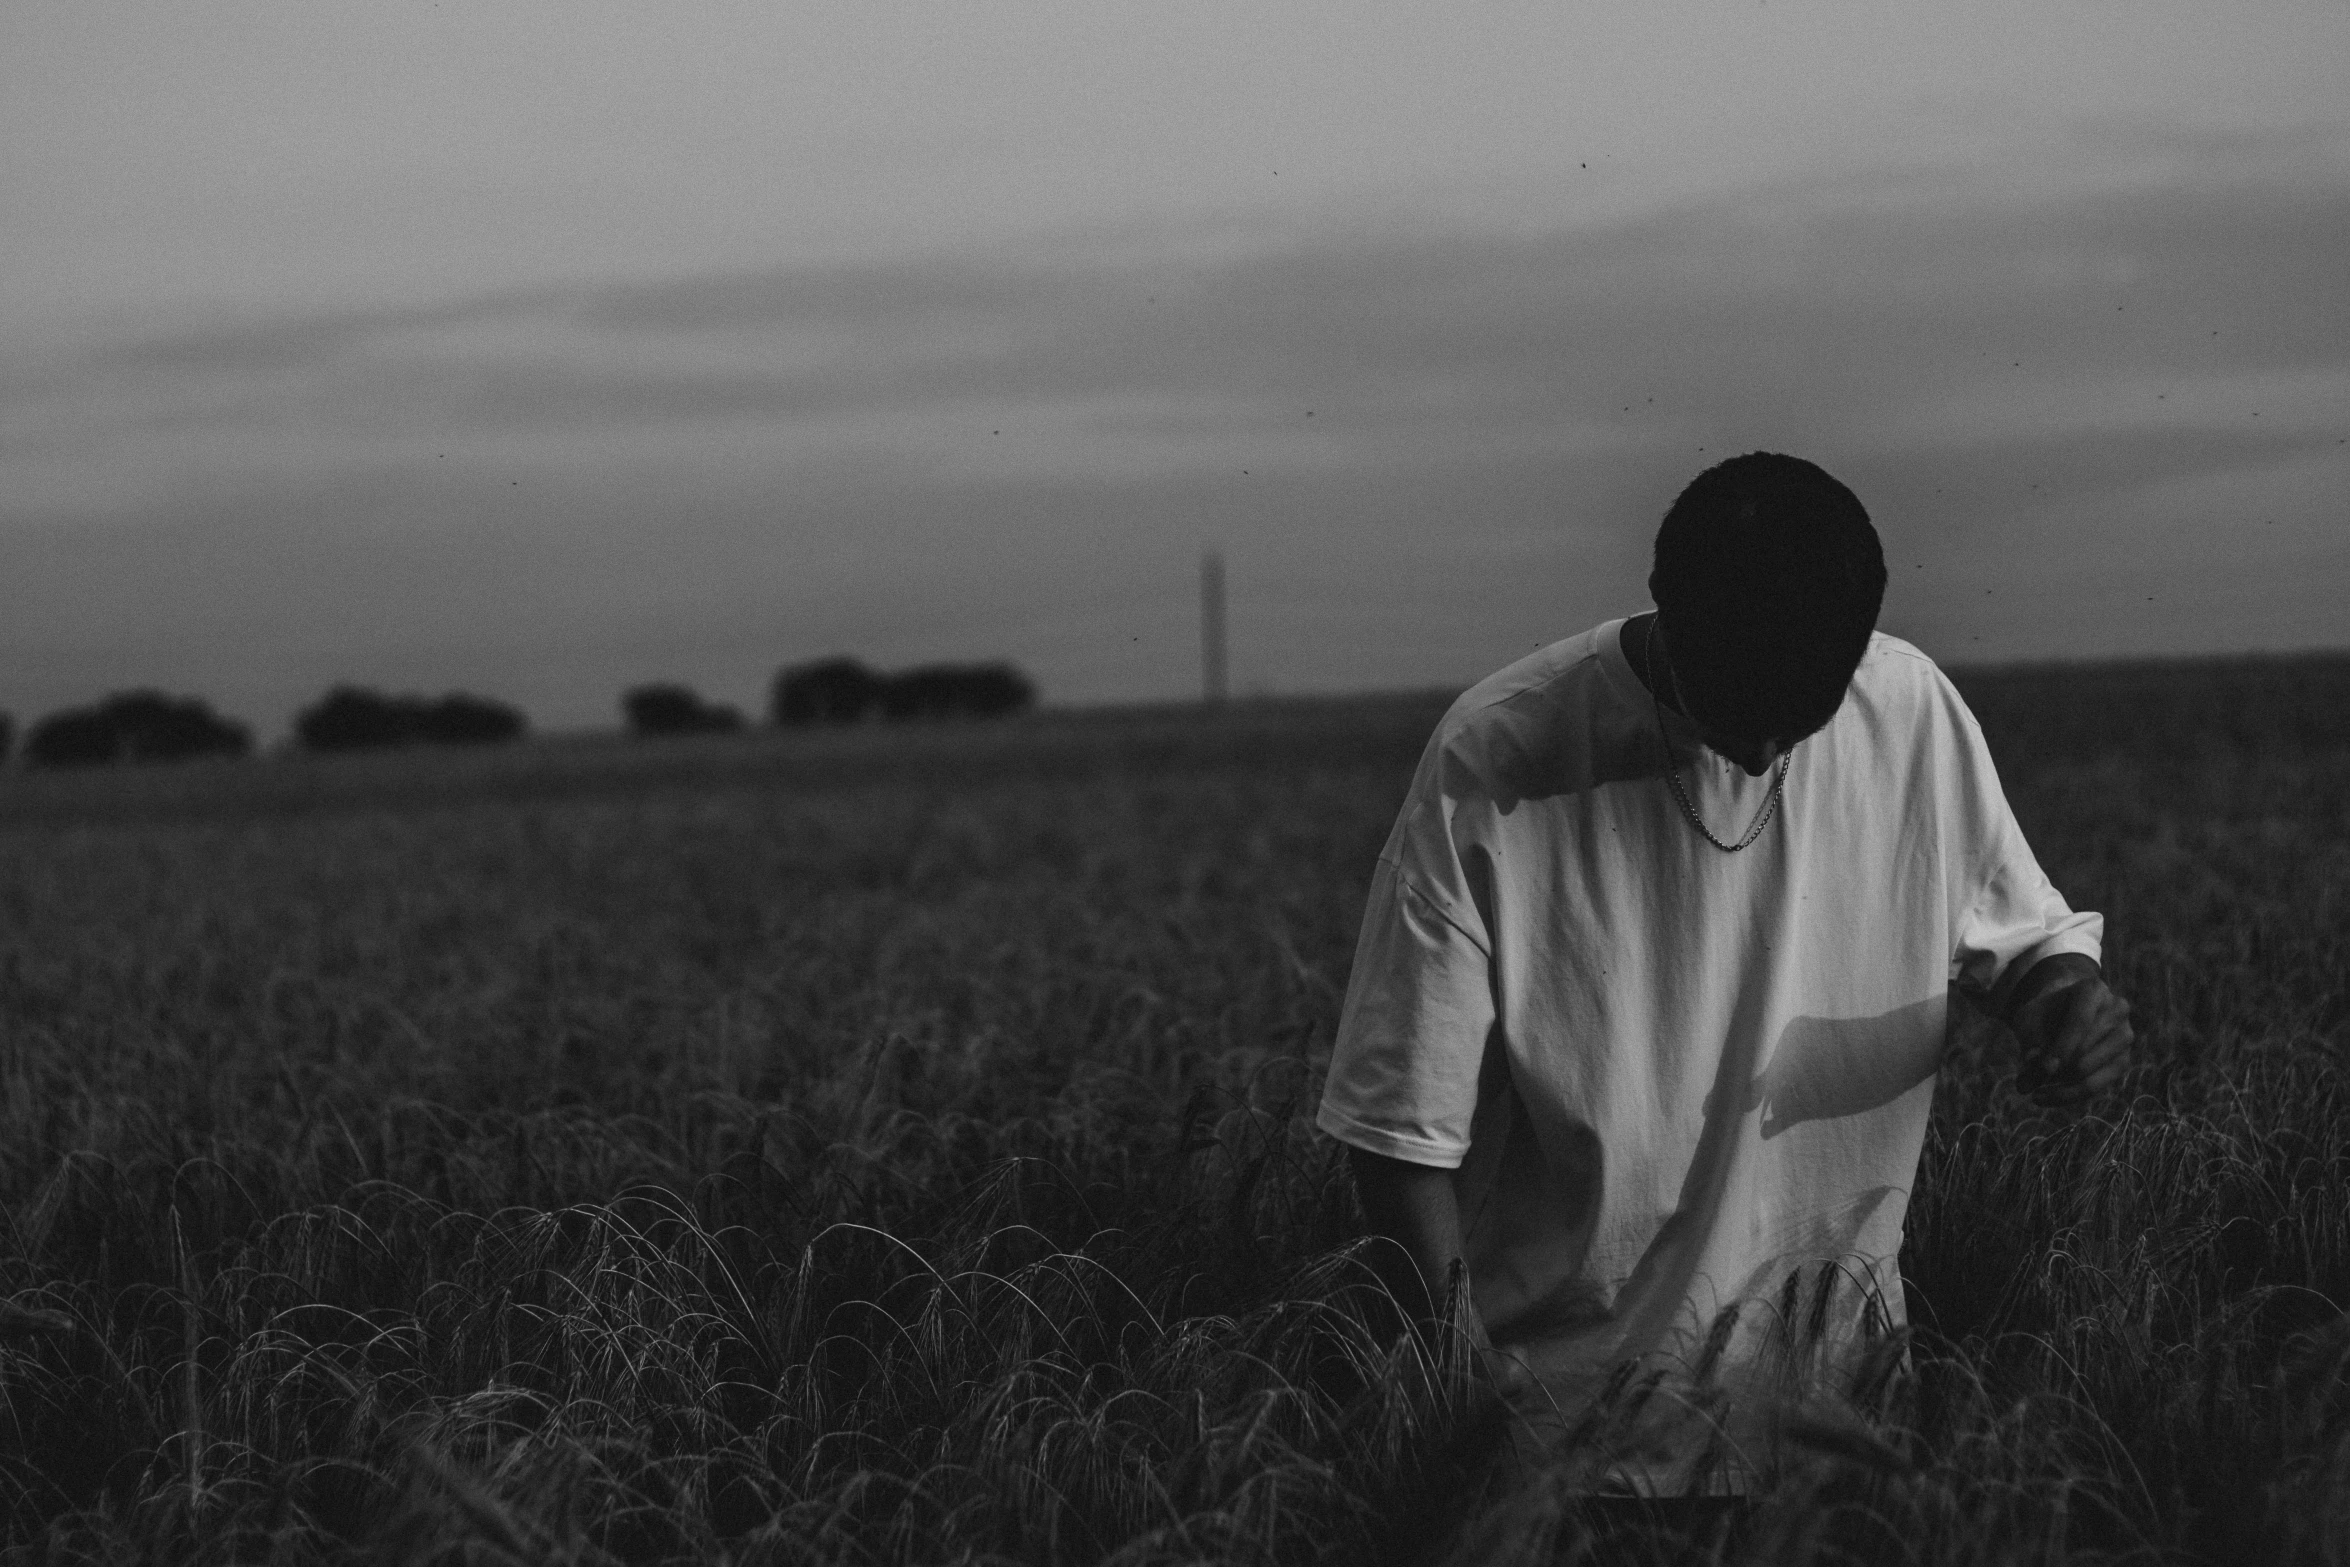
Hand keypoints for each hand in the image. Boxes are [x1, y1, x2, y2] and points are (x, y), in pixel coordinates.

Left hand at [2008, 955, 2133, 1105]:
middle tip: (2029, 1080)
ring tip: (2037, 1087)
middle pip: (2085, 1048)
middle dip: (2056, 1069)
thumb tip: (2026, 1083)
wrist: (2062, 1014)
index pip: (2079, 1022)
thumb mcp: (2029, 1021)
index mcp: (2093, 990)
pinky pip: (2099, 1085)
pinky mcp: (2124, 1060)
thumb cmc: (2044, 1015)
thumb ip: (2029, 1045)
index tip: (2044, 1070)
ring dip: (2061, 1083)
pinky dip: (2071, 1094)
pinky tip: (2049, 1097)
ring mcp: (2125, 1036)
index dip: (2061, 1048)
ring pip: (2092, 1070)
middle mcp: (2117, 1010)